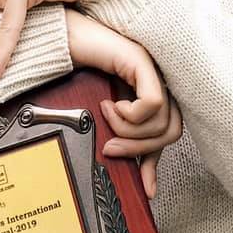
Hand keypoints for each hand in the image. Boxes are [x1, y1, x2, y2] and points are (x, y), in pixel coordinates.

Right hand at [66, 9, 182, 198]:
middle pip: (171, 131)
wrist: (61, 42)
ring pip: (162, 121)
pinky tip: (110, 104)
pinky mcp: (144, 62)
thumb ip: (123, 138)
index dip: (156, 162)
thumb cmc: (78, 74)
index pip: (168, 134)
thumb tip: (140, 183)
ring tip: (105, 116)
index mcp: (151, 93)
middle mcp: (159, 81)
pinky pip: (152, 103)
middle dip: (140, 149)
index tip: (146, 189)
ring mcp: (155, 70)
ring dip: (129, 131)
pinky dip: (130, 114)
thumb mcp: (102, 117)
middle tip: (109, 147)